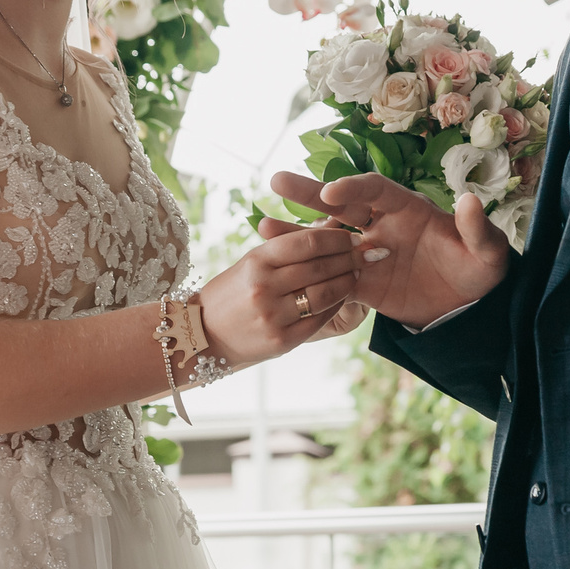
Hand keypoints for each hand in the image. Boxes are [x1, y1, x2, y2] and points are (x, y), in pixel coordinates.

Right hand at [195, 223, 363, 365]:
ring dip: (347, 282)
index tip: (352, 236)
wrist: (203, 334)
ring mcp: (274, 316)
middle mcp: (265, 287)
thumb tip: (329, 228)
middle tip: (365, 253)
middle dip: (349, 258)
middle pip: (321, 267)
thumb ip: (287, 248)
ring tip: (356, 274)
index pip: (307, 242)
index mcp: (257, 261)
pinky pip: (320, 319)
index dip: (336, 238)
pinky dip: (337, 306)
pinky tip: (344, 296)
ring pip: (325, 294)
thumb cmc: (232, 292)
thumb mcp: (251, 262)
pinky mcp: (283, 340)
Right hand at [263, 170, 510, 329]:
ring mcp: (369, 254)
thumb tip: (470, 202)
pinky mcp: (363, 285)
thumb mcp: (488, 252)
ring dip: (297, 230)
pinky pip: (330, 276)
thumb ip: (477, 228)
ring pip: (328, 238)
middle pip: (341, 205)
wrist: (470, 307)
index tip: (332, 192)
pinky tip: (278, 263)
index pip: (375, 191)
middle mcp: (383, 225)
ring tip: (262, 224)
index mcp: (408, 209)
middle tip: (278, 180)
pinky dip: (305, 269)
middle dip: (311, 193)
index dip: (354, 187)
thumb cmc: (481, 271)